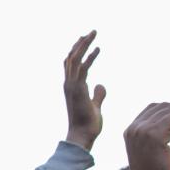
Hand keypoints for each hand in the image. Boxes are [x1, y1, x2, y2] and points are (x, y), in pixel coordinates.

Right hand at [63, 31, 105, 149]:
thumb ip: (98, 94)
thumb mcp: (95, 105)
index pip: (71, 63)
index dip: (77, 50)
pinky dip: (90, 57)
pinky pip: (83, 68)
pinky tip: (98, 48)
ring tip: (94, 33)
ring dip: (84, 44)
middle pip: (71, 57)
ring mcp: (71, 85)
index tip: (86, 40)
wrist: (82, 136)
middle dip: (80, 43)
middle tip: (90, 32)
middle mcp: (68, 83)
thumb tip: (101, 84)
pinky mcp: (77, 88)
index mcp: (71, 87)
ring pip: (75, 58)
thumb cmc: (88, 125)